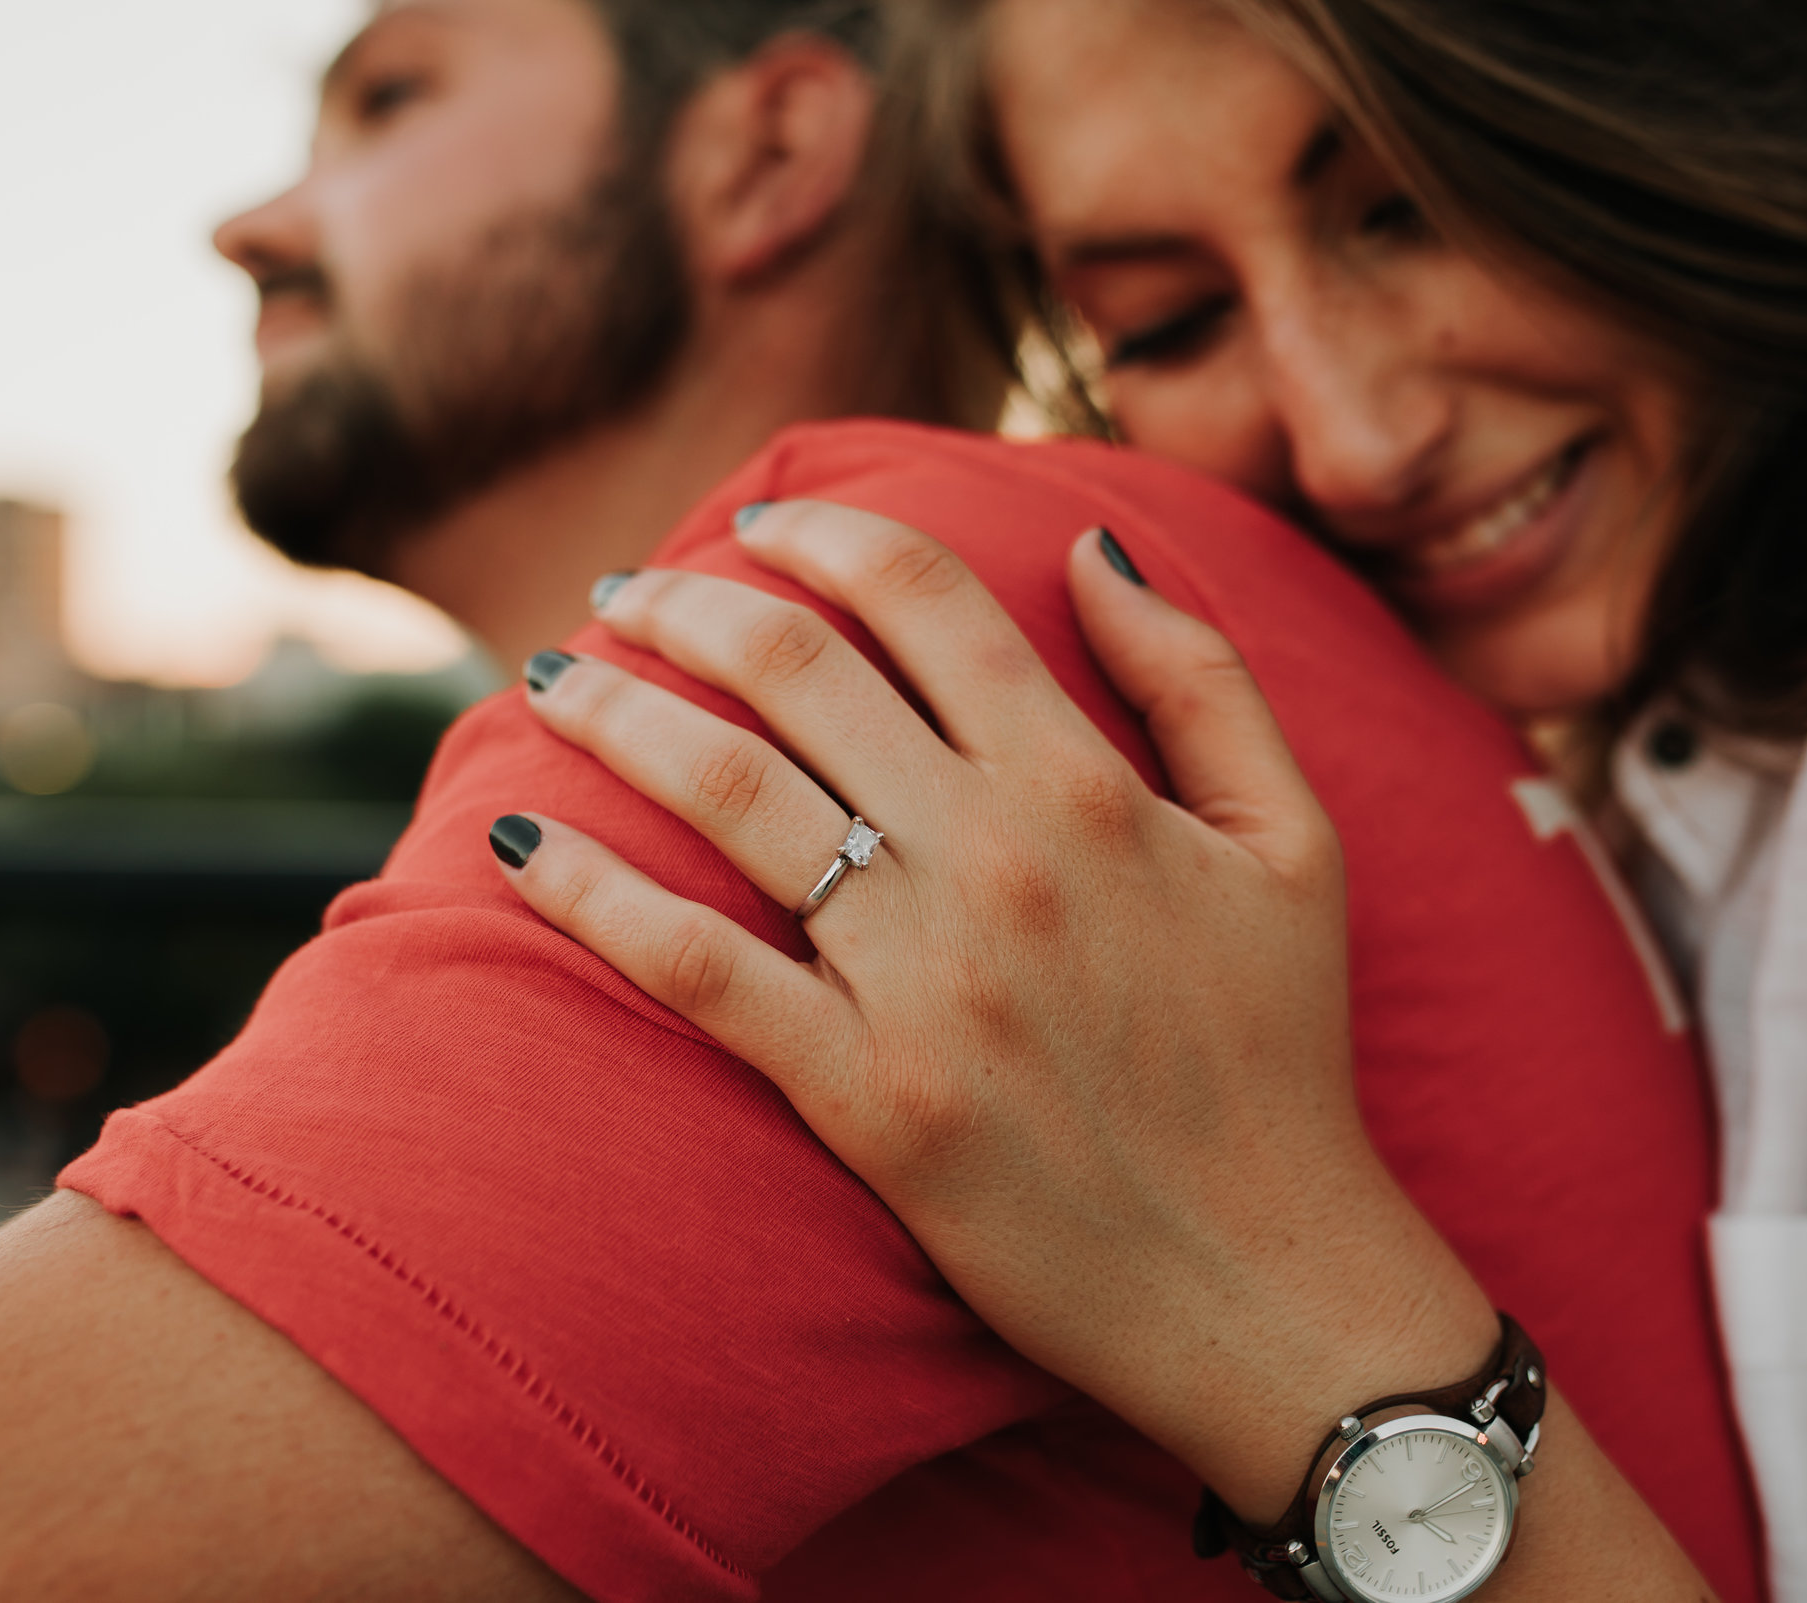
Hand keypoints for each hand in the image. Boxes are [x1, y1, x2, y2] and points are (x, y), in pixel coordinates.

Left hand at [499, 501, 1492, 1509]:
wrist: (1263, 1281)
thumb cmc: (1279, 1055)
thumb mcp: (1295, 841)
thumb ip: (1201, 674)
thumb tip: (1091, 540)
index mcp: (1088, 782)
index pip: (921, 595)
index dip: (820, 534)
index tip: (754, 524)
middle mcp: (994, 856)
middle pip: (794, 670)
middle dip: (685, 605)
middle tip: (624, 592)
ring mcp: (921, 978)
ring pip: (726, 792)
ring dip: (615, 713)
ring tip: (550, 679)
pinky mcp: (864, 1094)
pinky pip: (694, 968)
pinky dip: (590, 895)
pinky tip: (511, 843)